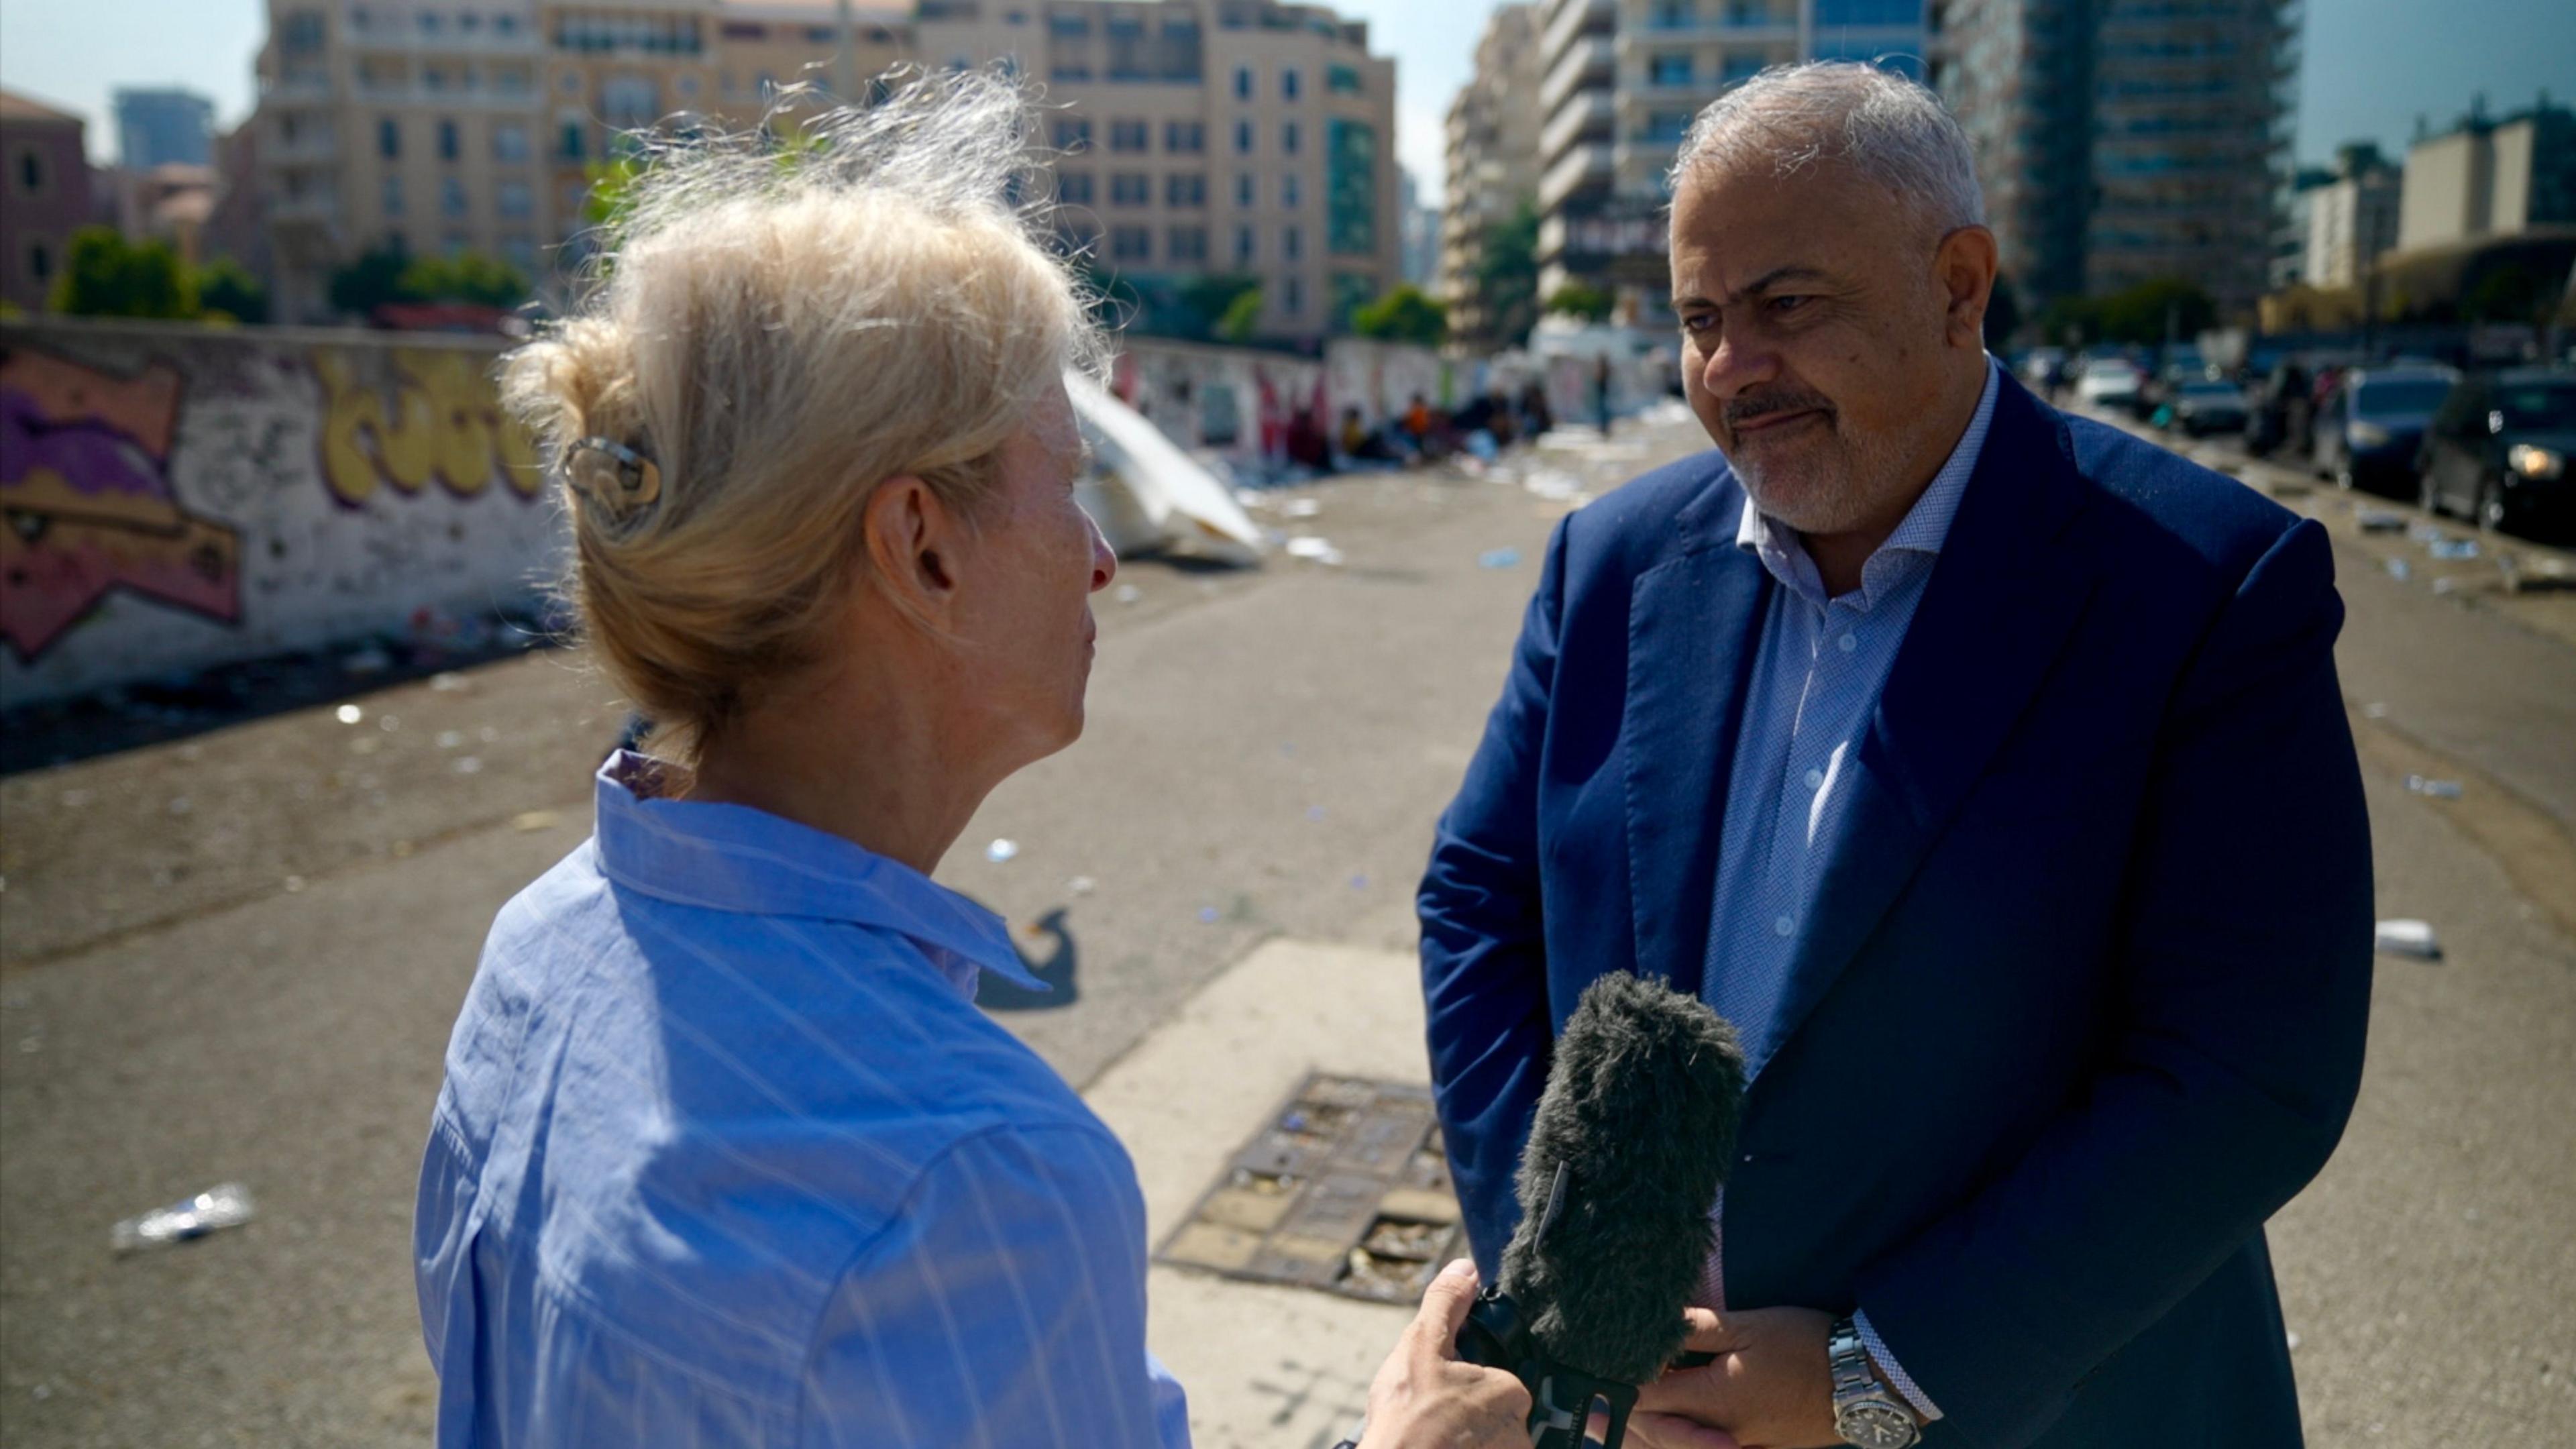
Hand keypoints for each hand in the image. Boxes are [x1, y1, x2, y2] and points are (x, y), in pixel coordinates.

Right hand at [1357, 1260, 1532, 1448]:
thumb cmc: (1406, 1416)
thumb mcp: (1421, 1346)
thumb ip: (1447, 1303)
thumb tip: (1466, 1268)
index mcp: (1511, 1391)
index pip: (1495, 1381)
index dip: (1462, 1384)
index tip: (1437, 1395)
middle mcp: (1522, 1431)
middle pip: (1494, 1416)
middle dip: (1467, 1416)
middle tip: (1434, 1420)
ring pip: (1489, 1440)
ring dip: (1466, 1439)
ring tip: (1435, 1439)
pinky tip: (1439, 1448)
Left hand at [1627, 1306, 1842, 1448]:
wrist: (1868, 1382)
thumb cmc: (1807, 1346)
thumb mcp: (1750, 1325)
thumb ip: (1698, 1327)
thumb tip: (1655, 1325)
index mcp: (1713, 1398)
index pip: (1646, 1398)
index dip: (1622, 1383)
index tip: (1607, 1366)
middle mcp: (1721, 1430)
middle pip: (1660, 1430)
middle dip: (1631, 1415)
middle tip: (1609, 1399)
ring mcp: (1744, 1444)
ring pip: (1685, 1443)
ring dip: (1659, 1428)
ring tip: (1642, 1407)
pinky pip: (1713, 1448)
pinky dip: (1691, 1437)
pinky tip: (1689, 1418)